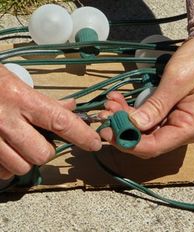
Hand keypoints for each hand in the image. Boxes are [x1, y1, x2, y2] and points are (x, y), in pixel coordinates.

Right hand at [0, 65, 100, 179]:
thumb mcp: (17, 83)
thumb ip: (46, 100)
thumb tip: (71, 107)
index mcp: (21, 99)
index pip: (60, 121)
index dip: (81, 134)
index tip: (95, 143)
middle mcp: (6, 121)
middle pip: (42, 154)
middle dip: (46, 150)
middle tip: (39, 138)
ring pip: (22, 167)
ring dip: (26, 159)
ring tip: (20, 144)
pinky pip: (2, 172)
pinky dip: (8, 165)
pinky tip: (5, 151)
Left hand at [99, 37, 193, 158]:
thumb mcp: (177, 81)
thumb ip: (156, 106)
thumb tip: (134, 125)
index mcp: (190, 127)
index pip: (155, 146)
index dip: (129, 142)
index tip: (108, 132)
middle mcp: (183, 130)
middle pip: (147, 141)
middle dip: (123, 130)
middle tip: (104, 116)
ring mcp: (176, 122)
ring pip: (145, 130)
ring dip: (125, 119)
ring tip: (110, 104)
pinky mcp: (170, 113)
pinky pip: (148, 119)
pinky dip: (132, 112)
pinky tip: (119, 101)